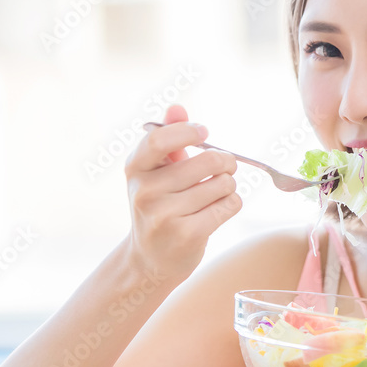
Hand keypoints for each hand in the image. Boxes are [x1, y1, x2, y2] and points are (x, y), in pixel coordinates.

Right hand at [123, 104, 242, 287]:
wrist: (151, 258)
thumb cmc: (159, 204)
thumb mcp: (156, 170)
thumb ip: (167, 136)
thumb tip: (177, 107)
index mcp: (135, 168)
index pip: (159, 140)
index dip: (187, 132)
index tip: (204, 132)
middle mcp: (145, 192)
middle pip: (207, 161)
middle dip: (226, 161)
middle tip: (226, 166)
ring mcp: (164, 215)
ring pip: (223, 184)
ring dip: (229, 185)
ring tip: (217, 192)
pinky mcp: (187, 234)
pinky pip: (229, 205)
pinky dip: (232, 204)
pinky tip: (218, 209)